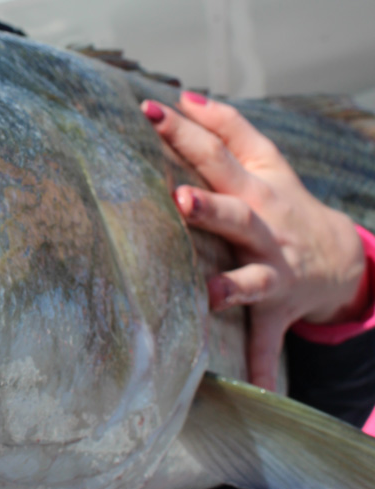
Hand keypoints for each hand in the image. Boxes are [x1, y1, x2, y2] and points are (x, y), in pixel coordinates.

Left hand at [141, 92, 368, 390]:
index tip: (149, 113)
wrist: (340, 256)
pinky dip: (262, 365)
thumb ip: (230, 127)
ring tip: (211, 295)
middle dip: (209, 209)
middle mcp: (264, 228)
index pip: (216, 156)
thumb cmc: (284, 202)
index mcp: (255, 189)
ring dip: (234, 286)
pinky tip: (258, 390)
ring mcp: (274, 271)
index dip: (185, 134)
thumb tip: (189, 96)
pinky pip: (268, 339)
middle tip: (177, 200)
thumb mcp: (267, 160)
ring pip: (253, 279)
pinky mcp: (279, 307)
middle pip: (236, 215)